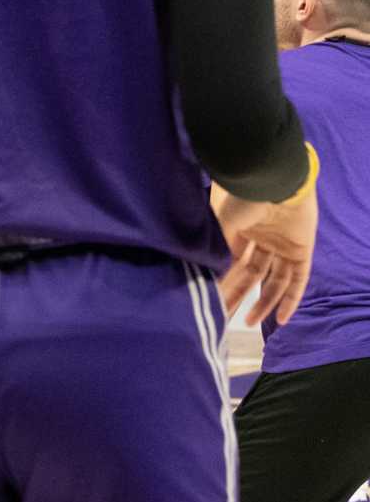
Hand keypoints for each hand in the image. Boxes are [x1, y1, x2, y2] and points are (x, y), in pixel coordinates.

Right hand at [214, 181, 316, 325]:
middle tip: (224, 316)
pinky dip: (291, 299)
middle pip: (250, 274)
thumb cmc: (240, 196)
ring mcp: (283, 245)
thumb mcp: (220, 222)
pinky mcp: (302, 250)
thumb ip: (215, 247)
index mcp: (239, 227)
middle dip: (237, 295)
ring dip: (263, 302)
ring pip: (273, 280)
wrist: (272, 179)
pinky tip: (281, 319)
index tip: (209, 298)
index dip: (220, 280)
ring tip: (248, 322)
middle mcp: (261, 238)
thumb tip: (198, 272)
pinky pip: (299, 279)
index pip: (230, 261)